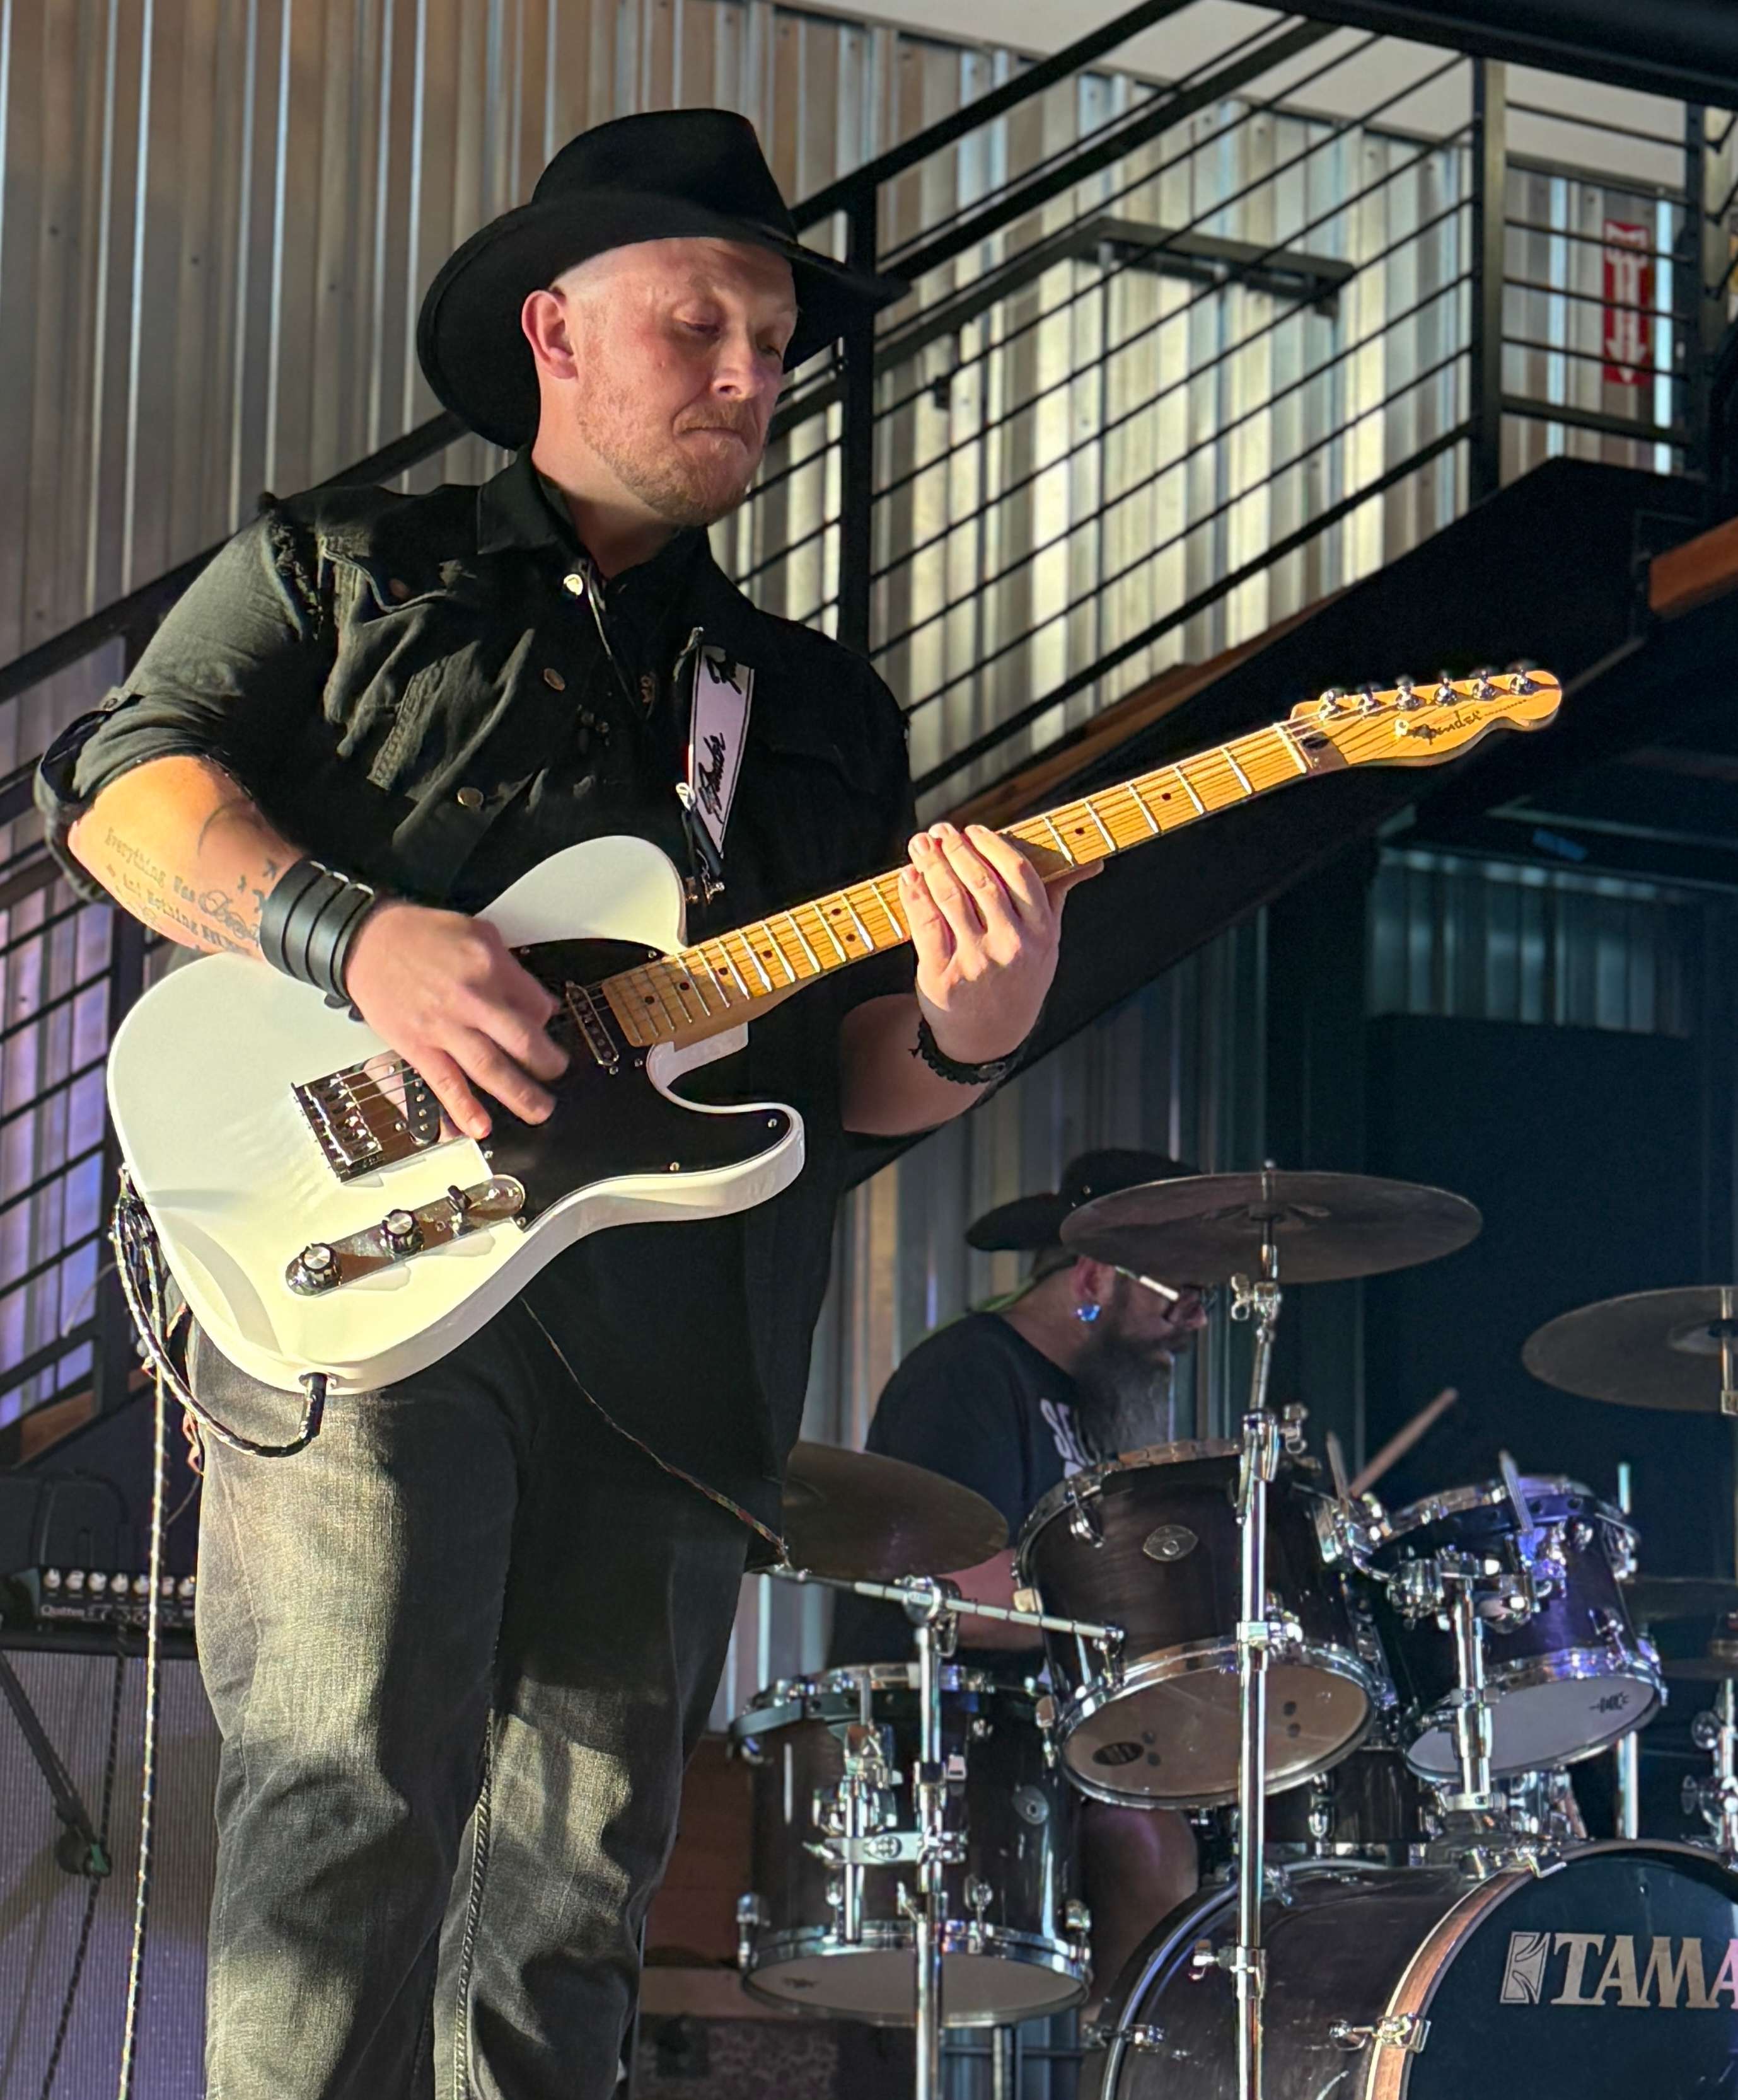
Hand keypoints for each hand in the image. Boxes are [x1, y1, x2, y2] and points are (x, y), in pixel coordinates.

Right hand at [344, 900, 567, 1138]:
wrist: (368, 941)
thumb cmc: (418, 935)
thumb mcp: (476, 931)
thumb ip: (508, 966)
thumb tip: (533, 1000)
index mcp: (489, 966)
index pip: (536, 1003)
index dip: (547, 1019)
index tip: (548, 1028)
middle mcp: (471, 998)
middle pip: (522, 1040)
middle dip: (547, 1063)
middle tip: (557, 1072)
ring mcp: (445, 1026)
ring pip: (491, 1067)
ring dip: (520, 1094)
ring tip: (539, 1110)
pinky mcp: (418, 1046)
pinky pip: (445, 1083)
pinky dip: (463, 1108)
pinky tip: (479, 1126)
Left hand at [899, 822, 1097, 1064]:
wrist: (988, 1036)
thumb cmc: (1017, 978)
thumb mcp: (1046, 944)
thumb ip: (1057, 897)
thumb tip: (1093, 861)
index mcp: (1041, 932)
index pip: (1019, 873)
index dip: (992, 845)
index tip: (972, 830)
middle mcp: (1012, 946)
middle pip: (981, 881)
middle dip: (955, 849)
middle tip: (938, 831)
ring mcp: (977, 962)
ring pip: (950, 898)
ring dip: (931, 865)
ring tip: (920, 846)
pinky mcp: (944, 977)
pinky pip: (926, 925)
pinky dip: (914, 895)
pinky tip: (909, 878)